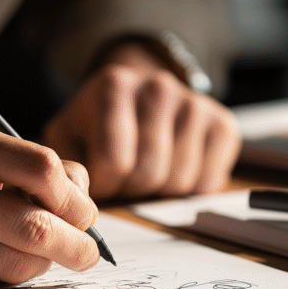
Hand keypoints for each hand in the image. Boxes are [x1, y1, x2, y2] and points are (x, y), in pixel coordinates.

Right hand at [0, 110, 98, 288]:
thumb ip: (19, 163)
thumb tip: (82, 195)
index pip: (42, 170)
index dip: (76, 197)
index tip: (85, 210)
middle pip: (36, 227)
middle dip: (76, 246)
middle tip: (87, 252)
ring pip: (16, 263)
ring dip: (46, 265)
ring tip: (48, 255)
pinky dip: (10, 274)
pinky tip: (9, 260)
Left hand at [43, 42, 240, 199]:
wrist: (137, 90)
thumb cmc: (97, 122)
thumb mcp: (66, 134)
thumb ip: (63, 166)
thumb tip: (75, 202)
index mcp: (114, 86)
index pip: (114, 163)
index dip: (105, 185)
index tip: (100, 178)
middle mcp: (158, 87)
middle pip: (149, 174)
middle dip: (131, 189)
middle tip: (123, 177)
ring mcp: (195, 103)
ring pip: (179, 182)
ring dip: (158, 190)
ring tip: (146, 169)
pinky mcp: (223, 123)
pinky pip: (208, 181)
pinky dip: (189, 188)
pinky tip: (173, 167)